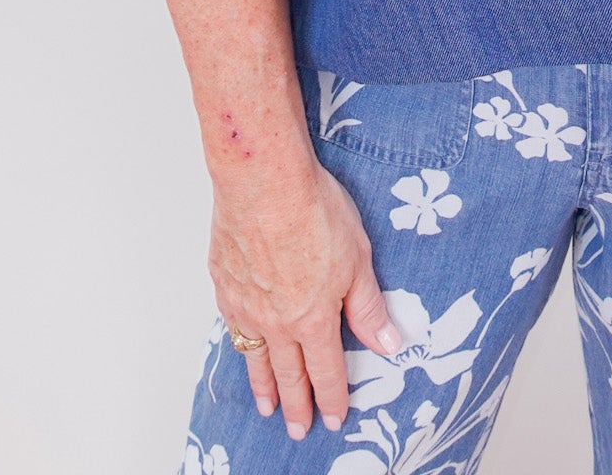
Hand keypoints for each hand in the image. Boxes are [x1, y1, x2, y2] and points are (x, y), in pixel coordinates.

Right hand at [209, 159, 402, 439]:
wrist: (263, 181)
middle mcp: (276, 322)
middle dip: (297, 406)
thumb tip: (387, 343)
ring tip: (268, 407)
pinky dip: (239, 345)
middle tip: (298, 430)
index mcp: (313, 319)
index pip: (326, 371)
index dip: (332, 398)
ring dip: (264, 386)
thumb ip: (367, 306)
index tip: (335, 418)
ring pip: (255, 358)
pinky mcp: (224, 283)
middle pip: (288, 375)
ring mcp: (246, 305)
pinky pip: (233, 326)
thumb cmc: (313, 210)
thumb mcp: (358, 258)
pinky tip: (242, 346)